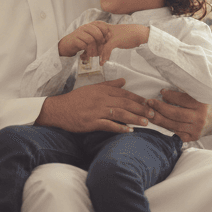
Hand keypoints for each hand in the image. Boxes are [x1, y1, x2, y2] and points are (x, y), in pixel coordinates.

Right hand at [33, 80, 155, 132]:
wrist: (59, 109)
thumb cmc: (75, 99)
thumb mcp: (92, 88)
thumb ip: (109, 85)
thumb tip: (124, 81)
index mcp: (102, 90)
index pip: (124, 93)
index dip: (138, 98)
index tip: (149, 103)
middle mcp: (101, 99)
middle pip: (125, 103)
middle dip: (140, 108)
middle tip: (153, 114)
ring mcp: (96, 111)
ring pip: (119, 113)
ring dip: (134, 118)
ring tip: (145, 122)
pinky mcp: (92, 122)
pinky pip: (109, 125)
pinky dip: (120, 128)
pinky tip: (129, 131)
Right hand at [58, 21, 109, 56]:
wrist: (67, 45)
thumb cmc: (82, 41)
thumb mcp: (91, 37)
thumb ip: (100, 36)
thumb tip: (110, 36)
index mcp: (90, 25)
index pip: (101, 25)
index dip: (106, 33)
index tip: (106, 41)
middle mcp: (84, 27)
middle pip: (97, 33)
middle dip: (101, 43)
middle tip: (101, 50)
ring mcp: (78, 33)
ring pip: (91, 40)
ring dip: (94, 49)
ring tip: (94, 55)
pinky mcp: (74, 40)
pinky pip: (84, 45)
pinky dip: (87, 51)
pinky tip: (88, 55)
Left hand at [144, 89, 211, 143]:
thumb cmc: (202, 102)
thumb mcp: (197, 93)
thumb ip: (182, 91)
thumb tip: (163, 92)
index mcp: (201, 104)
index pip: (182, 100)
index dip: (170, 95)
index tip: (161, 91)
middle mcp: (200, 118)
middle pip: (176, 114)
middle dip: (160, 108)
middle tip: (149, 102)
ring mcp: (196, 130)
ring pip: (174, 125)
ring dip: (159, 119)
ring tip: (149, 112)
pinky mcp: (193, 137)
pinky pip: (176, 133)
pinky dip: (165, 127)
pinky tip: (157, 122)